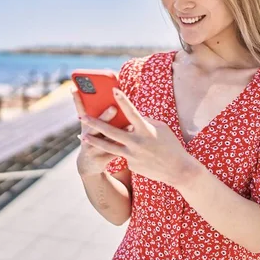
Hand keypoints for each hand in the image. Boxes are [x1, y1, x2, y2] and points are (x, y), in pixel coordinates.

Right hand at [71, 87, 122, 176]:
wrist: (89, 165)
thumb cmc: (94, 139)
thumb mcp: (91, 127)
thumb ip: (99, 114)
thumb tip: (111, 99)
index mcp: (85, 125)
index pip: (80, 109)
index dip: (77, 99)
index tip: (75, 87)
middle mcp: (86, 136)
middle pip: (95, 125)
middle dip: (104, 116)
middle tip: (114, 108)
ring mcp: (92, 149)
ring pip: (106, 140)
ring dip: (117, 133)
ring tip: (130, 125)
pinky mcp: (100, 159)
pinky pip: (114, 152)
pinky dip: (123, 147)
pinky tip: (132, 142)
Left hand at [79, 87, 196, 186]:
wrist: (178, 169)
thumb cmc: (170, 145)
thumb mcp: (161, 129)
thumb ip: (144, 121)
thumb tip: (132, 117)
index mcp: (146, 130)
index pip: (132, 112)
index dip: (123, 100)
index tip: (113, 90)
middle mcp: (137, 142)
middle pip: (111, 131)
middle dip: (95, 123)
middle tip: (81, 116)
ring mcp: (133, 155)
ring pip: (109, 146)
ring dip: (94, 141)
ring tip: (83, 137)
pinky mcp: (132, 165)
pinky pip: (125, 154)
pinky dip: (125, 151)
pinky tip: (134, 154)